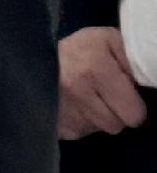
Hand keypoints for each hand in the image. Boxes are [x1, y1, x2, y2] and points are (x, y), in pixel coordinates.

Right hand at [56, 24, 146, 140]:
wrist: (29, 56)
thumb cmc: (77, 48)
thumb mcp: (107, 40)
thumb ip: (131, 59)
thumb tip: (143, 83)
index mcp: (95, 70)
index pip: (133, 114)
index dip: (134, 106)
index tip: (125, 95)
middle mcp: (77, 94)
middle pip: (116, 125)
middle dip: (116, 113)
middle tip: (107, 97)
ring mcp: (62, 112)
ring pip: (98, 129)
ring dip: (98, 118)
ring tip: (87, 99)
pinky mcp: (51, 124)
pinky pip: (79, 132)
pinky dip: (80, 122)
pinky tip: (73, 106)